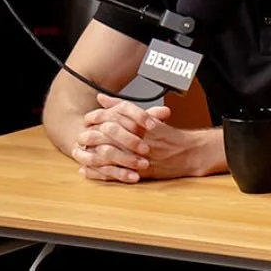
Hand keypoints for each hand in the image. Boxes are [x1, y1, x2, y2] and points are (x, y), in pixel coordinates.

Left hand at [74, 94, 216, 181]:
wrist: (191, 153)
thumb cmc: (169, 136)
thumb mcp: (147, 117)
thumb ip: (122, 107)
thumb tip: (101, 97)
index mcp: (141, 123)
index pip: (113, 117)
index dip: (96, 118)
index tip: (87, 119)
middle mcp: (140, 138)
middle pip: (108, 134)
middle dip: (90, 136)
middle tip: (80, 136)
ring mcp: (140, 156)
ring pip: (110, 154)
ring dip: (90, 154)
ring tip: (79, 152)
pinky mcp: (141, 171)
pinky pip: (116, 173)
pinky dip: (99, 172)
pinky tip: (87, 170)